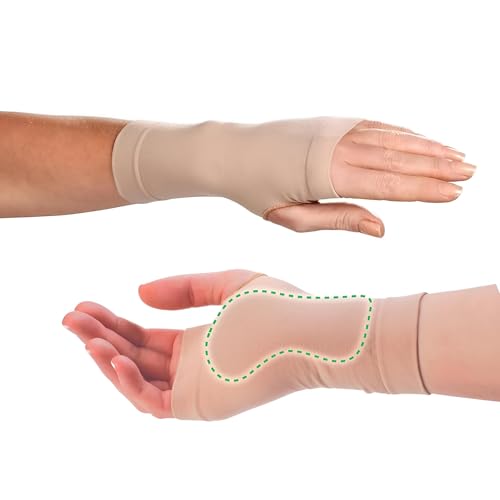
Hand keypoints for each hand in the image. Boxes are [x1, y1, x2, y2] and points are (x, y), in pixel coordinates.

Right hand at [62, 270, 260, 417]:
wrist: (308, 329)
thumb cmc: (278, 307)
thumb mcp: (227, 284)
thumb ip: (185, 288)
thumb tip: (139, 293)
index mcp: (198, 344)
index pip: (145, 338)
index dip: (114, 324)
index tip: (87, 307)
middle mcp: (192, 369)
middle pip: (134, 357)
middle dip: (100, 337)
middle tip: (70, 318)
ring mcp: (195, 389)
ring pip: (137, 380)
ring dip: (106, 358)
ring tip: (80, 333)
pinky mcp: (200, 405)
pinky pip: (152, 401)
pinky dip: (128, 382)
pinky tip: (110, 355)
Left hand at [268, 120, 475, 235]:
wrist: (230, 152)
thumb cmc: (257, 191)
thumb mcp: (292, 217)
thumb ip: (338, 219)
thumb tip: (382, 229)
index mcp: (326, 176)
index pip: (386, 185)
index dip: (422, 189)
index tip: (453, 193)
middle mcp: (335, 148)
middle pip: (396, 158)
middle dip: (436, 165)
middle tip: (471, 173)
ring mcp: (334, 130)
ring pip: (389, 138)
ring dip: (425, 146)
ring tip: (457, 155)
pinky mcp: (330, 122)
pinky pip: (373, 125)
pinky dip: (400, 132)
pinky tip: (419, 139)